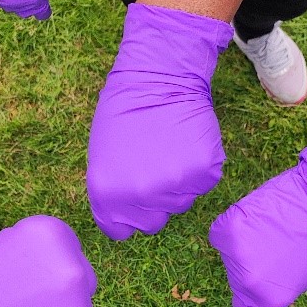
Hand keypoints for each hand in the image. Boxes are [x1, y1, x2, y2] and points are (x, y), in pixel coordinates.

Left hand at [87, 3, 232, 239]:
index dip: (127, 214)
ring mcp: (174, 186)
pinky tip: (187, 145)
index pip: (120, 230)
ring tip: (169, 149)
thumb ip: (112, 192)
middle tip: (153, 167)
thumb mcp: (102, 156)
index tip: (132, 196)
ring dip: (176, 184)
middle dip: (153, 203)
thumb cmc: (126, 112)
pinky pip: (202, 185)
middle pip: (152, 223)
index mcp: (108, 194)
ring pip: (180, 204)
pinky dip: (198, 170)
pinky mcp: (204, 174)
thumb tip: (125, 215)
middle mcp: (140, 196)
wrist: (160, 76)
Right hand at [209, 149, 306, 306]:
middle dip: (249, 264)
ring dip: (242, 244)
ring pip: (228, 254)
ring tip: (268, 231)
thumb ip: (272, 289)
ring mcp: (238, 255)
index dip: (254, 287)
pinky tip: (253, 220)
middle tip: (271, 246)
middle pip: (235, 279)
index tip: (265, 271)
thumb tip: (254, 286)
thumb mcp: (301, 280)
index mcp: (268, 299)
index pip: (243, 302)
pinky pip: (220, 234)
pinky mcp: (230, 229)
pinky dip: (232, 227)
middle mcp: (250, 282)